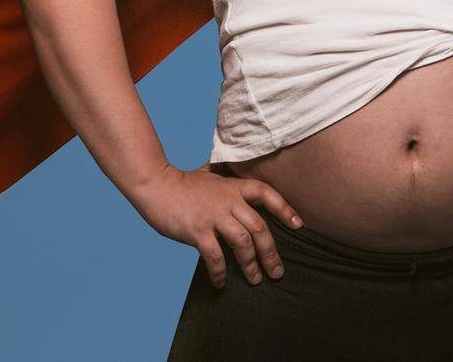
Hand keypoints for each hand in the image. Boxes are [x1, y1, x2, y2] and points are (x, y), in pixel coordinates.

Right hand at [129, 162, 302, 287]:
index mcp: (232, 186)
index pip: (266, 193)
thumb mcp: (207, 175)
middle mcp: (227, 200)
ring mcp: (213, 215)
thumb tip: (222, 170)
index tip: (298, 225)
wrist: (154, 185)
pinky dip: (220, 272)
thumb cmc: (180, 183)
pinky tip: (221, 283)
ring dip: (251, 265)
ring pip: (242, 243)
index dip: (285, 208)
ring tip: (255, 280)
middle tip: (276, 272)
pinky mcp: (197, 230)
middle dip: (271, 253)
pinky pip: (216, 256)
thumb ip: (220, 176)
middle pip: (259, 228)